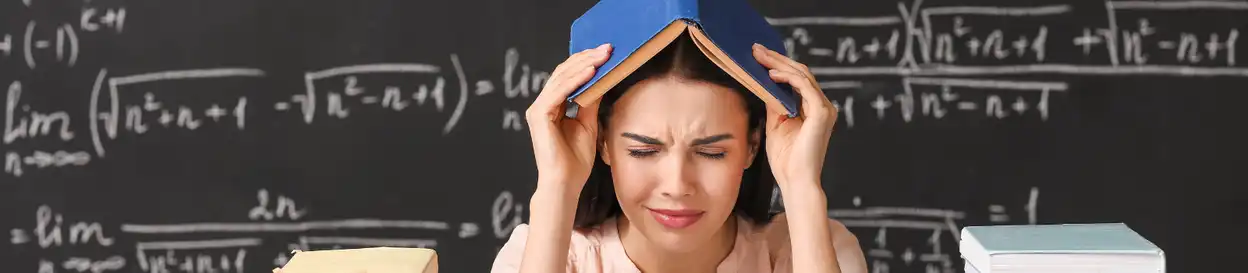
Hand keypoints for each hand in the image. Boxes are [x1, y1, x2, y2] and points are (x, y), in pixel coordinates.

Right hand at [526, 43, 611, 190]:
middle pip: (563, 72)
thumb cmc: (575, 160)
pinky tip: (592, 71)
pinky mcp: (539, 115)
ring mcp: (538, 109)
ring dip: (584, 64)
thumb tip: (601, 79)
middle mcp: (543, 104)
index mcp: (552, 106)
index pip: (567, 76)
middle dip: (586, 58)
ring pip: (561, 78)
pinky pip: (559, 91)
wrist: (565, 182)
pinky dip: (576, 80)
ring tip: (602, 55)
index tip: (606, 53)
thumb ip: (590, 101)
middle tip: (607, 48)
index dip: (585, 62)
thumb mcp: (588, 124)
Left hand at [752, 43, 837, 187]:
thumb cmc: (785, 160)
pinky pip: (804, 87)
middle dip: (776, 59)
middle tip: (755, 49)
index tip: (758, 56)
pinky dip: (787, 78)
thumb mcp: (775, 124)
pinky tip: (771, 74)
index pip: (797, 79)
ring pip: (802, 75)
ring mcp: (824, 109)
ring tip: (759, 56)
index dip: (778, 64)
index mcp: (812, 109)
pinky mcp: (822, 113)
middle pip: (800, 72)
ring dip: (779, 63)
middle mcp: (822, 106)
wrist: (795, 181)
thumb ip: (773, 104)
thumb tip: (763, 84)